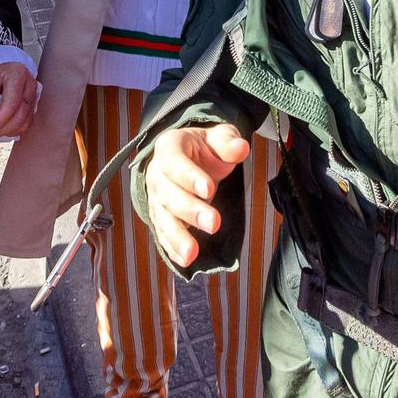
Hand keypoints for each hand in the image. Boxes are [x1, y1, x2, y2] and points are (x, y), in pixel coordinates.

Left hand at [0, 60, 36, 139]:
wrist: (2, 62)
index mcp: (16, 76)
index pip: (11, 105)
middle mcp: (29, 86)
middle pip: (20, 117)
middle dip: (1, 130)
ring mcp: (33, 95)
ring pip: (25, 122)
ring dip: (7, 131)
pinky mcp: (32, 103)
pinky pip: (26, 121)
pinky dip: (13, 129)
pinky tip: (0, 127)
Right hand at [144, 123, 248, 267]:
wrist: (189, 157)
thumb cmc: (205, 147)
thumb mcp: (219, 137)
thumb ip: (228, 142)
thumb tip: (241, 148)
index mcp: (169, 148)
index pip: (174, 161)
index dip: (189, 176)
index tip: (209, 190)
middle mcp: (157, 174)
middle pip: (168, 194)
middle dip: (190, 210)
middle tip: (214, 223)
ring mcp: (156, 198)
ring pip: (163, 218)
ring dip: (177, 236)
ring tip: (192, 253)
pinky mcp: (160, 217)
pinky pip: (163, 234)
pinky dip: (172, 248)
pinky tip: (185, 260)